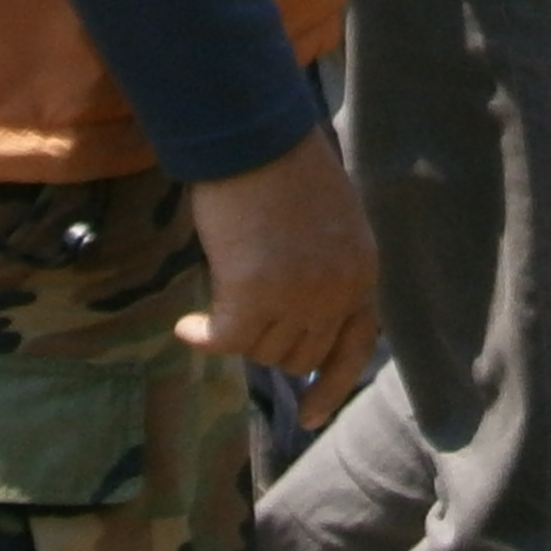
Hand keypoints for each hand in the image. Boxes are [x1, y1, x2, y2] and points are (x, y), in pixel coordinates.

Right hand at [176, 127, 378, 417]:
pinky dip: (203, 337)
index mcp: (362, 270)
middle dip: (271, 341)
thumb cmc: (285, 163)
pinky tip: (187, 326)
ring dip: (241, 330)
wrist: (255, 133)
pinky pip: (226, 341)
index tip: (309, 416)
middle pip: (300, 354)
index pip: (356, 347)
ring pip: (262, 350)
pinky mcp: (253, 297)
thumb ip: (326, 264)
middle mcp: (337, 291)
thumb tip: (301, 313)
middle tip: (244, 311)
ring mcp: (297, 298)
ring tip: (224, 286)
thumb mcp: (329, 218)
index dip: (332, 385)